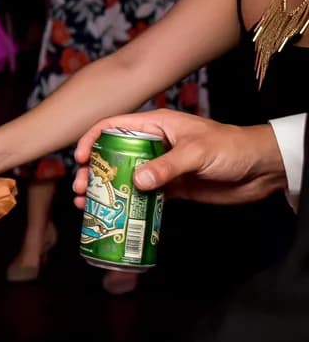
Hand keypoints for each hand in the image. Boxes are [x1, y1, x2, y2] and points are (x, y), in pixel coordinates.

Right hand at [71, 112, 288, 206]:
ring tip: (89, 205)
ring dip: (107, 192)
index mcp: (156, 126)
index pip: (114, 126)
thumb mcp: (197, 152)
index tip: (79, 158)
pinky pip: (145, 197)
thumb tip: (137, 182)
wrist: (261, 168)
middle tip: (81, 189)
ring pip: (126, 179)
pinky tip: (116, 215)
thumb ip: (167, 166)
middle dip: (94, 173)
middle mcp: (154, 145)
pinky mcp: (173, 188)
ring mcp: (162, 168)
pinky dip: (129, 205)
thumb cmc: (231, 148)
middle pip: (114, 156)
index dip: (92, 139)